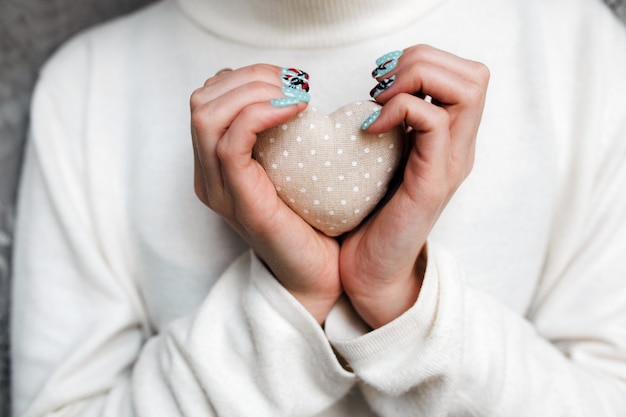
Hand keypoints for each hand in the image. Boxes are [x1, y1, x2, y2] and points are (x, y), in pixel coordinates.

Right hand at [190, 65, 341, 323]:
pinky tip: (296, 110)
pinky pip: (231, 143)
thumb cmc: (312, 221)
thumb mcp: (292, 168)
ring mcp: (218, 189)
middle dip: (251, 77)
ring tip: (296, 95)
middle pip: (202, 100)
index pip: (208, 98)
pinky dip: (261, 114)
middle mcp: (207, 176)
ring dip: (255, 91)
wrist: (318, 275)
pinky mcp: (239, 201)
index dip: (245, 76)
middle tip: (296, 84)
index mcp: (215, 165)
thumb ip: (280, 136)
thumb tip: (297, 90)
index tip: (288, 81)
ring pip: (208, 115)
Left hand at [339, 45, 489, 327]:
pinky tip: (370, 127)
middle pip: (474, 74)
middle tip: (381, 86)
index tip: (382, 81)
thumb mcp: (383, 160)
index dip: (425, 61)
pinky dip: (400, 109)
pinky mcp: (433, 182)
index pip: (465, 74)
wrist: (370, 270)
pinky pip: (435, 122)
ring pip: (466, 89)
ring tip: (379, 101)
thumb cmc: (369, 216)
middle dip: (421, 62)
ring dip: (415, 80)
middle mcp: (459, 149)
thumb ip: (392, 127)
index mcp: (449, 141)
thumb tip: (376, 89)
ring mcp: (451, 165)